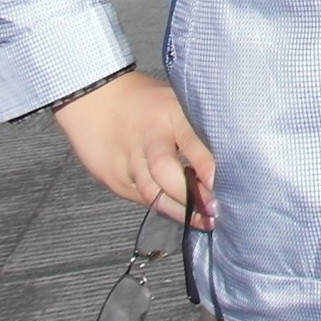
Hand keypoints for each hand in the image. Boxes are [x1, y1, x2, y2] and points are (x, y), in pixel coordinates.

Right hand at [55, 70, 217, 227]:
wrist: (95, 99)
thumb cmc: (146, 101)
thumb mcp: (176, 102)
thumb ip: (196, 127)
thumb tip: (225, 156)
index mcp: (169, 112)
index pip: (189, 140)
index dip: (204, 164)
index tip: (218, 182)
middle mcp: (148, 137)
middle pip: (164, 170)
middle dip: (189, 194)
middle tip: (212, 209)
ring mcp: (128, 159)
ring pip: (152, 191)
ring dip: (178, 209)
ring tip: (202, 220)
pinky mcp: (115, 177)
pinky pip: (141, 198)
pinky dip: (162, 207)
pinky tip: (180, 213)